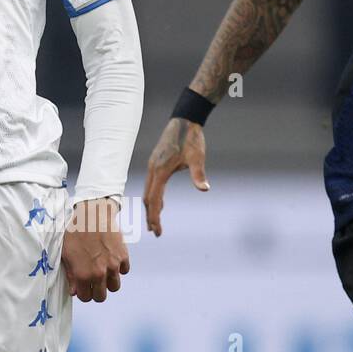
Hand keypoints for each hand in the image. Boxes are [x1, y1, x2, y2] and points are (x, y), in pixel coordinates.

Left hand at [61, 198, 128, 302]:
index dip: (84, 293)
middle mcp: (99, 274)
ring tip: (103, 272)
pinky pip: (124, 271)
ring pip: (114, 287)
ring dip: (108, 282)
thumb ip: (71, 275)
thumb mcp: (66, 254)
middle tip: (93, 282)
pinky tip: (111, 260)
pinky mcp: (123, 256)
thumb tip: (74, 291)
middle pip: (101, 297)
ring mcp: (113, 266)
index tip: (83, 287)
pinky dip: (119, 268)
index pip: (86, 298)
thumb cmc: (75, 232)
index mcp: (83, 275)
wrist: (92, 213)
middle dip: (96, 291)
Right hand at [143, 117, 208, 235]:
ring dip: (151, 207)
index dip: (155, 218)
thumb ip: (198, 174)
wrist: (185, 120)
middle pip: (148, 199)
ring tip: (156, 221)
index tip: (158, 231)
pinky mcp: (156, 162)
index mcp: (160, 171)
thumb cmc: (191, 139)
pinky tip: (161, 202)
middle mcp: (153, 170)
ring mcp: (153, 166)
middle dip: (151, 216)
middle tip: (156, 232)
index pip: (154, 201)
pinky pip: (151, 184)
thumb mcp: (197, 158)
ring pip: (148, 192)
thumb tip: (205, 189)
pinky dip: (154, 196)